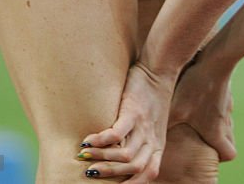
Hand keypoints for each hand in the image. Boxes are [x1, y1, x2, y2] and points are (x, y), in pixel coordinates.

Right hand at [77, 62, 176, 181]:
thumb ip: (140, 144)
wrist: (159, 70)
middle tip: (88, 173)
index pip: (149, 175)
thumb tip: (116, 161)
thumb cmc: (150, 99)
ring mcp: (144, 126)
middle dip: (109, 175)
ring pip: (125, 155)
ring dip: (102, 159)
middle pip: (134, 169)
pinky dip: (100, 141)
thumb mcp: (151, 127)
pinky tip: (86, 140)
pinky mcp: (134, 111)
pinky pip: (116, 134)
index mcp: (157, 146)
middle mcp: (152, 139)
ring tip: (84, 156)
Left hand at [168, 57, 236, 161]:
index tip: (208, 154)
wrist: (215, 59)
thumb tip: (144, 140)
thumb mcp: (175, 110)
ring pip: (226, 124)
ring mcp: (227, 106)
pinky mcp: (226, 93)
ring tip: (199, 121)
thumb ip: (163, 127)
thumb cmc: (196, 87)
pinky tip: (201, 100)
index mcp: (215, 130)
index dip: (220, 157)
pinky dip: (214, 110)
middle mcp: (224, 121)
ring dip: (215, 126)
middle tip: (203, 141)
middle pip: (230, 141)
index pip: (228, 154)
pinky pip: (223, 108)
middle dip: (218, 144)